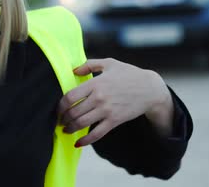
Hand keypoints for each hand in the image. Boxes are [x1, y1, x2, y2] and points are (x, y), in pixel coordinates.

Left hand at [57, 58, 173, 146]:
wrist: (150, 89)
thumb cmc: (129, 74)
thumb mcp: (110, 63)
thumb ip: (89, 64)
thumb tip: (73, 70)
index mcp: (95, 83)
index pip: (70, 97)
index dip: (60, 106)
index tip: (58, 109)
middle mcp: (99, 97)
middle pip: (74, 112)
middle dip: (63, 119)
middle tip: (60, 121)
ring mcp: (107, 110)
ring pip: (82, 124)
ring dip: (70, 129)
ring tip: (66, 130)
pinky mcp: (114, 121)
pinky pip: (97, 134)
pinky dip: (85, 141)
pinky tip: (77, 143)